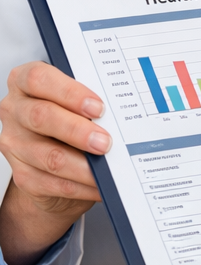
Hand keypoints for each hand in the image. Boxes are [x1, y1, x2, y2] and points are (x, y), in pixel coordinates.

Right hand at [0, 62, 110, 264]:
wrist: (51, 155)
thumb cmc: (69, 114)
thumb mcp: (77, 98)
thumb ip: (89, 98)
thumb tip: (122, 109)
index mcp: (25, 82)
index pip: (39, 79)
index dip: (69, 92)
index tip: (98, 106)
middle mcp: (15, 111)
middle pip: (42, 117)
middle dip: (78, 131)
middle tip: (105, 141)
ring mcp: (15, 144)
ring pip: (49, 156)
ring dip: (82, 164)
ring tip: (107, 165)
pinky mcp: (22, 175)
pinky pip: (52, 183)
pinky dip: (81, 185)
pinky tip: (100, 183)